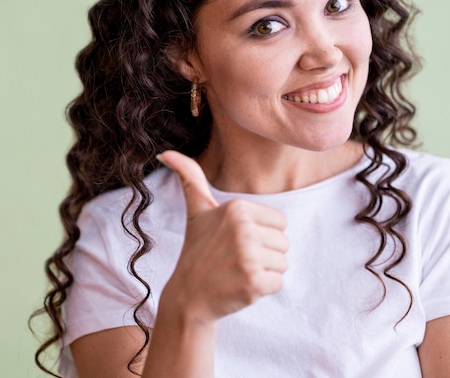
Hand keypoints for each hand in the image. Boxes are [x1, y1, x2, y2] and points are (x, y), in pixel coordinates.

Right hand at [156, 151, 288, 325]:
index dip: (262, 234)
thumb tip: (165, 152)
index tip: (237, 241)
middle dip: (265, 253)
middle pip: (284, 242)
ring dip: (265, 271)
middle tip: (236, 259)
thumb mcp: (197, 210)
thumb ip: (190, 176)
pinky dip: (263, 288)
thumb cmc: (197, 250)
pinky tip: (241, 286)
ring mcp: (248, 256)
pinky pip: (279, 282)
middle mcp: (244, 229)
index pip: (280, 221)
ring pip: (283, 262)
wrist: (187, 297)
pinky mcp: (253, 282)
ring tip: (238, 271)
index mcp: (238, 208)